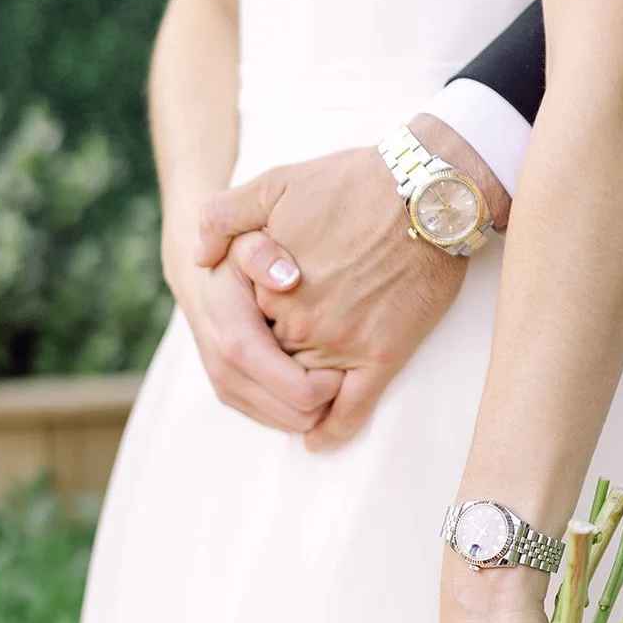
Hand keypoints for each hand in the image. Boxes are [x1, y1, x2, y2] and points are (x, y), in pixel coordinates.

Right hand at [166, 231, 344, 434]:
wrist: (206, 282)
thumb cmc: (237, 261)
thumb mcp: (246, 242)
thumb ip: (262, 252)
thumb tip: (286, 277)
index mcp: (235, 340)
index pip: (298, 390)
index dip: (331, 386)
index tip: (348, 362)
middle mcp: (226, 373)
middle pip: (297, 417)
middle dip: (329, 400)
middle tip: (346, 368)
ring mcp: (228, 390)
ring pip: (290, 425)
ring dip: (317, 406)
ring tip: (330, 369)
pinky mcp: (234, 399)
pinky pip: (280, 421)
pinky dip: (301, 406)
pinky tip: (311, 374)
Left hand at [194, 116, 509, 451]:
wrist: (425, 191)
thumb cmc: (354, 182)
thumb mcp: (275, 184)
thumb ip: (226, 217)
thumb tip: (197, 257)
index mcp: (267, 288)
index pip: (244, 328)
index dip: (256, 325)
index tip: (268, 317)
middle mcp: (300, 322)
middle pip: (274, 361)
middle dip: (277, 360)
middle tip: (294, 347)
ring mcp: (342, 343)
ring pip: (308, 389)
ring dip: (303, 393)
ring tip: (305, 389)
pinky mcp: (382, 357)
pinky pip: (351, 410)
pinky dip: (333, 430)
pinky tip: (319, 440)